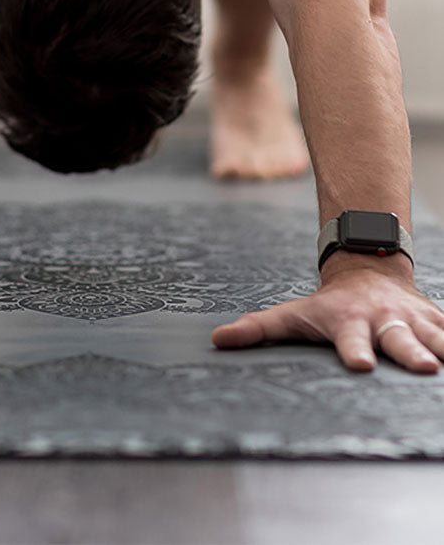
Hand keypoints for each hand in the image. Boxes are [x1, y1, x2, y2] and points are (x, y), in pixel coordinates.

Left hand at [212, 257, 443, 373]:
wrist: (367, 270)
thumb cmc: (327, 304)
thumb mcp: (292, 313)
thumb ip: (258, 328)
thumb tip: (217, 340)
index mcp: (349, 322)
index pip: (349, 339)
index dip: (354, 351)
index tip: (360, 364)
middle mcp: (384, 321)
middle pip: (399, 339)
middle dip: (411, 352)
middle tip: (423, 368)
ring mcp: (414, 322)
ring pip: (437, 337)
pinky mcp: (436, 323)